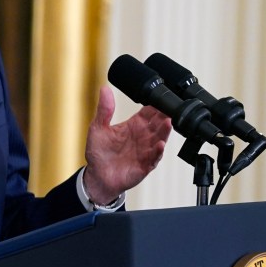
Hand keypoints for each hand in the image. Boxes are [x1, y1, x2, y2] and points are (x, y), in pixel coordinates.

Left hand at [83, 85, 171, 204]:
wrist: (97, 177)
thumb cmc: (99, 153)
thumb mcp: (98, 128)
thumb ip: (104, 109)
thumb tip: (104, 89)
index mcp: (133, 125)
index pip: (149, 112)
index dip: (155, 105)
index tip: (160, 97)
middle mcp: (142, 137)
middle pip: (158, 124)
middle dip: (164, 116)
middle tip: (168, 109)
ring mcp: (145, 151)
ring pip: (159, 138)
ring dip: (164, 132)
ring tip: (167, 123)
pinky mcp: (145, 165)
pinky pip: (154, 157)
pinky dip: (158, 151)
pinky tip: (160, 144)